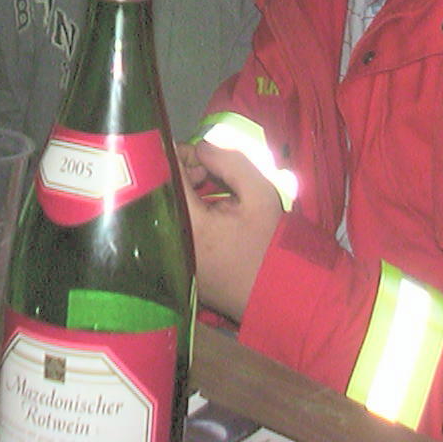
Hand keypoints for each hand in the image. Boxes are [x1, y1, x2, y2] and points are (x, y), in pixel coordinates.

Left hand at [178, 139, 283, 321]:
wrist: (279, 294)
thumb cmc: (271, 245)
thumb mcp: (260, 195)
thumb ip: (230, 162)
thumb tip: (203, 146)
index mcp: (190, 223)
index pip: (166, 174)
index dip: (180, 154)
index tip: (202, 154)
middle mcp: (171, 241)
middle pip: (163, 191)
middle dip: (184, 173)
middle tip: (211, 170)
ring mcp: (172, 256)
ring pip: (168, 208)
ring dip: (186, 192)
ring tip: (214, 187)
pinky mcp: (178, 265)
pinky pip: (174, 227)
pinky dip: (188, 212)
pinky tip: (210, 209)